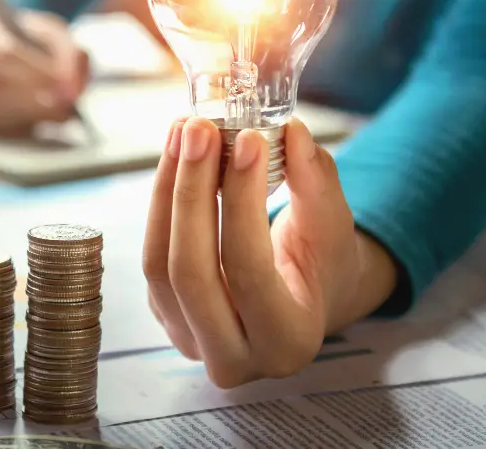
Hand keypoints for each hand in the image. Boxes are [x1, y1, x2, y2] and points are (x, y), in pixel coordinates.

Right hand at [0, 1, 89, 136]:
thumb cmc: (17, 36)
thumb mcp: (47, 31)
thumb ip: (68, 54)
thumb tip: (74, 89)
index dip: (35, 74)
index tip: (66, 86)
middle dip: (33, 100)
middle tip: (65, 107)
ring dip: (25, 115)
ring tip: (54, 114)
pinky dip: (9, 128)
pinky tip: (31, 123)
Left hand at [142, 117, 397, 386]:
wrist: (304, 298)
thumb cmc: (324, 264)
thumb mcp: (334, 225)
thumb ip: (316, 182)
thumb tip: (293, 132)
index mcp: (286, 342)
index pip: (249, 269)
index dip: (243, 201)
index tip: (247, 139)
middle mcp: (233, 357)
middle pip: (190, 270)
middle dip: (191, 191)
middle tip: (199, 128)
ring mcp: (189, 340)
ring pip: (157, 263)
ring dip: (167, 189)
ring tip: (183, 131)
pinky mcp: (164, 314)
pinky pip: (151, 255)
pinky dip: (160, 200)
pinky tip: (176, 154)